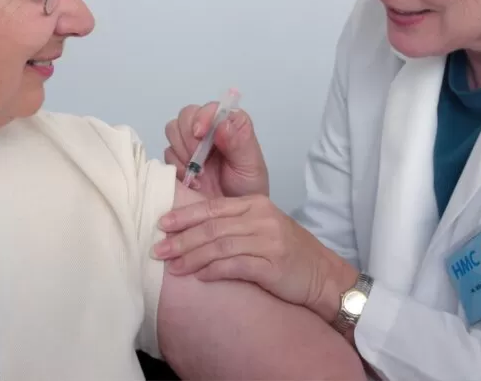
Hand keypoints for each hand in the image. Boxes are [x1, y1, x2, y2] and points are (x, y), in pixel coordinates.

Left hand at [153, 195, 358, 321]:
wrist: (322, 275)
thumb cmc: (287, 252)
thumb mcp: (261, 228)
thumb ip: (232, 224)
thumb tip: (190, 230)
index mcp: (256, 204)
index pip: (213, 207)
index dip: (185, 215)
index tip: (162, 224)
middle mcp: (262, 218)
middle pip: (212, 226)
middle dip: (181, 238)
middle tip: (158, 249)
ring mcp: (269, 241)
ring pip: (220, 246)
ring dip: (192, 257)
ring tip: (172, 267)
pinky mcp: (273, 265)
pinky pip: (236, 266)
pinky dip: (214, 271)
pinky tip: (199, 277)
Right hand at [164, 103, 268, 198]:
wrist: (233, 218)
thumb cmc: (248, 189)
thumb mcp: (250, 166)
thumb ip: (238, 144)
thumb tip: (223, 124)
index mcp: (231, 124)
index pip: (211, 108)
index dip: (203, 116)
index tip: (200, 133)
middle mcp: (210, 130)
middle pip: (186, 115)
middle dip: (189, 136)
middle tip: (198, 158)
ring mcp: (192, 144)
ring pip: (173, 130)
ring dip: (182, 151)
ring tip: (199, 173)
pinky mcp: (178, 159)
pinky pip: (167, 153)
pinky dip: (177, 167)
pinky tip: (193, 181)